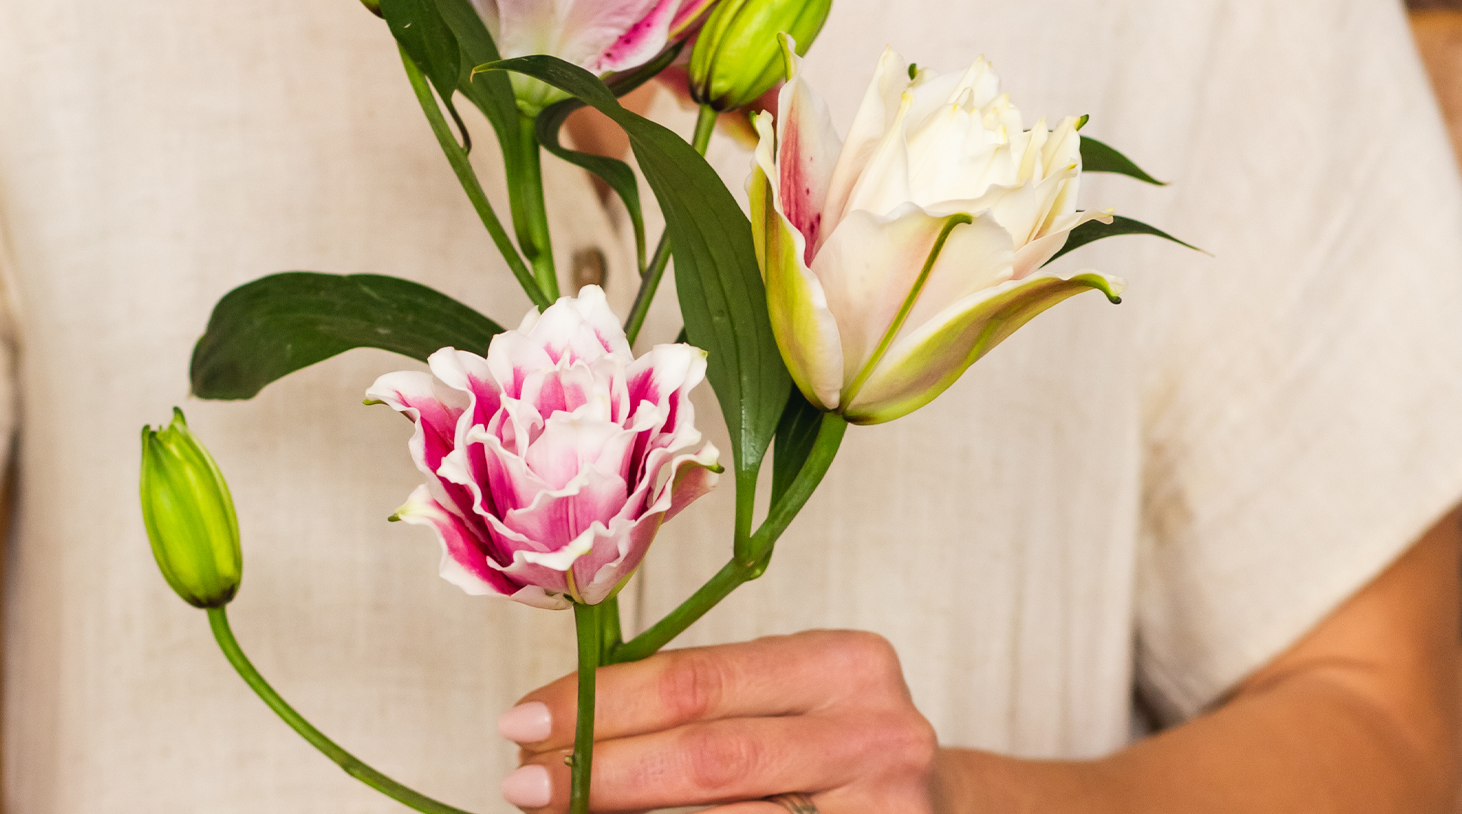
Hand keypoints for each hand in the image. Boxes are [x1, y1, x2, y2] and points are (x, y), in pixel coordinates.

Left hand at [497, 630, 940, 812]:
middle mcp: (876, 732)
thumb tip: (556, 729)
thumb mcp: (784, 699)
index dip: (599, 704)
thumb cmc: (831, 749)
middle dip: (600, 771)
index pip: (697, 681)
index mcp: (846, 663)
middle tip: (524, 785)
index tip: (521, 722)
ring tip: (560, 813)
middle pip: (708, 757)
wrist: (940, 810)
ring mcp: (884, 809)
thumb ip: (696, 701)